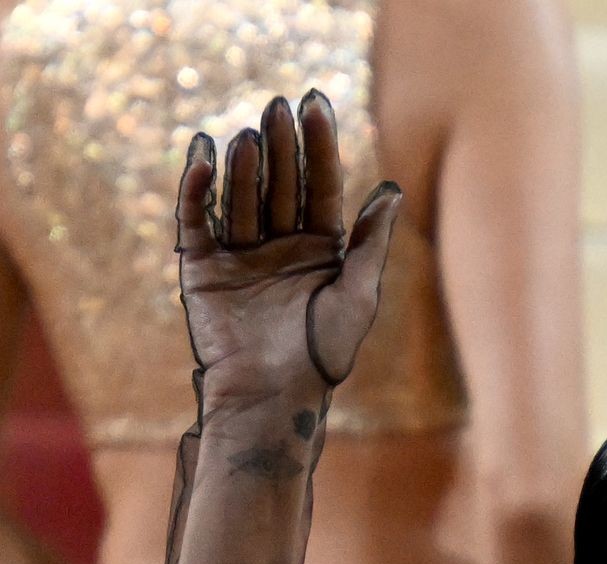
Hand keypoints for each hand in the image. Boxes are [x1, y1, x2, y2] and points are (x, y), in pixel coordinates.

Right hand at [175, 91, 401, 410]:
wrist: (271, 399)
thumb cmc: (322, 356)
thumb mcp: (357, 297)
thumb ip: (371, 243)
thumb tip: (392, 190)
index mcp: (319, 251)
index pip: (319, 185)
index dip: (318, 145)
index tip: (315, 104)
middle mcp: (279, 247)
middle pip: (280, 184)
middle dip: (281, 146)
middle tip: (279, 108)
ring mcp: (239, 256)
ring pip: (240, 197)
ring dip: (244, 167)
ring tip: (250, 138)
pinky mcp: (202, 270)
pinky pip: (195, 221)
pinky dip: (196, 190)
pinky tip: (201, 156)